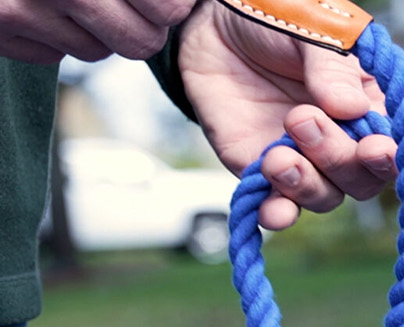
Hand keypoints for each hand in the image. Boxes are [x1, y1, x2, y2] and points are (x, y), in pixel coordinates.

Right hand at [0, 0, 191, 63]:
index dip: (170, 4)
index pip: (171, 9)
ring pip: (99, 53)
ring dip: (99, 31)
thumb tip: (196, 0)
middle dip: (142, 26)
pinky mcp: (0, 28)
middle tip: (127, 2)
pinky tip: (44, 4)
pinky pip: (55, 55)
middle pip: (142, 43)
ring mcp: (25, 8)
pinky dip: (56, 35)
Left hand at [177, 1, 396, 228]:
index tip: (376, 148)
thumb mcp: (311, 32)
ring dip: (306, 183)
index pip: (395, 146)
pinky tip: (272, 210)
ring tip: (278, 154)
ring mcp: (305, 159)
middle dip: (338, 158)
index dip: (390, 156)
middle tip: (302, 119)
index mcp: (371, 106)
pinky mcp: (263, 171)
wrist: (212, 23)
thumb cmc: (276, 19)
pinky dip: (278, 214)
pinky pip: (278, 205)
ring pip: (325, 196)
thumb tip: (351, 109)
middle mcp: (344, 140)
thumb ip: (331, 69)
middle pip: (362, 179)